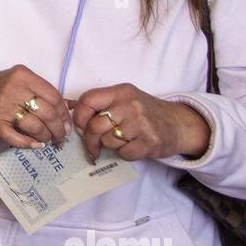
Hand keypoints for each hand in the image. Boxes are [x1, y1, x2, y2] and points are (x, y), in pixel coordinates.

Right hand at [0, 65, 72, 149]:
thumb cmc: (5, 87)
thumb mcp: (25, 82)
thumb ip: (47, 92)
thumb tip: (73, 106)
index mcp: (23, 76)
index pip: (53, 97)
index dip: (64, 113)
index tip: (67, 124)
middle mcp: (13, 90)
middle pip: (46, 113)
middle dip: (58, 129)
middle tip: (61, 137)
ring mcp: (3, 107)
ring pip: (34, 126)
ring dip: (46, 136)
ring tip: (49, 140)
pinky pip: (15, 138)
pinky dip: (29, 143)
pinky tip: (37, 145)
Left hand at [66, 83, 210, 163]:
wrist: (178, 124)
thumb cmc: (145, 113)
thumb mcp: (124, 100)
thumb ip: (99, 103)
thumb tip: (67, 107)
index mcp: (121, 92)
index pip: (88, 100)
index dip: (79, 117)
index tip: (80, 127)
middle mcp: (131, 104)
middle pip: (95, 126)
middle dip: (89, 140)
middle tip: (92, 146)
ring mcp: (142, 123)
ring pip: (107, 141)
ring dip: (109, 146)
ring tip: (121, 141)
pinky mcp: (150, 142)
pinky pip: (123, 153)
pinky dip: (124, 154)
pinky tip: (133, 147)